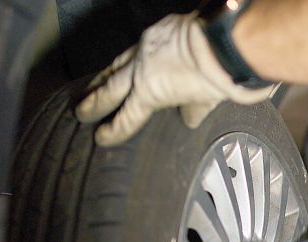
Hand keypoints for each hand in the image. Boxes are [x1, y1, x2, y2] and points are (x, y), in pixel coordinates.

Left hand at [76, 12, 274, 145]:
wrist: (223, 44)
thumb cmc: (225, 44)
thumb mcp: (209, 54)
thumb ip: (200, 83)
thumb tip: (192, 116)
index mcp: (166, 37)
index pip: (141, 54)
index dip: (130, 66)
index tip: (121, 74)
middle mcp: (149, 50)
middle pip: (119, 67)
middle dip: (104, 81)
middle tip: (89, 92)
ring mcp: (144, 69)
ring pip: (112, 87)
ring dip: (96, 101)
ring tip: (82, 113)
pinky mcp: (147, 92)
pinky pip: (127, 116)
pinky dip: (115, 129)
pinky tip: (102, 138)